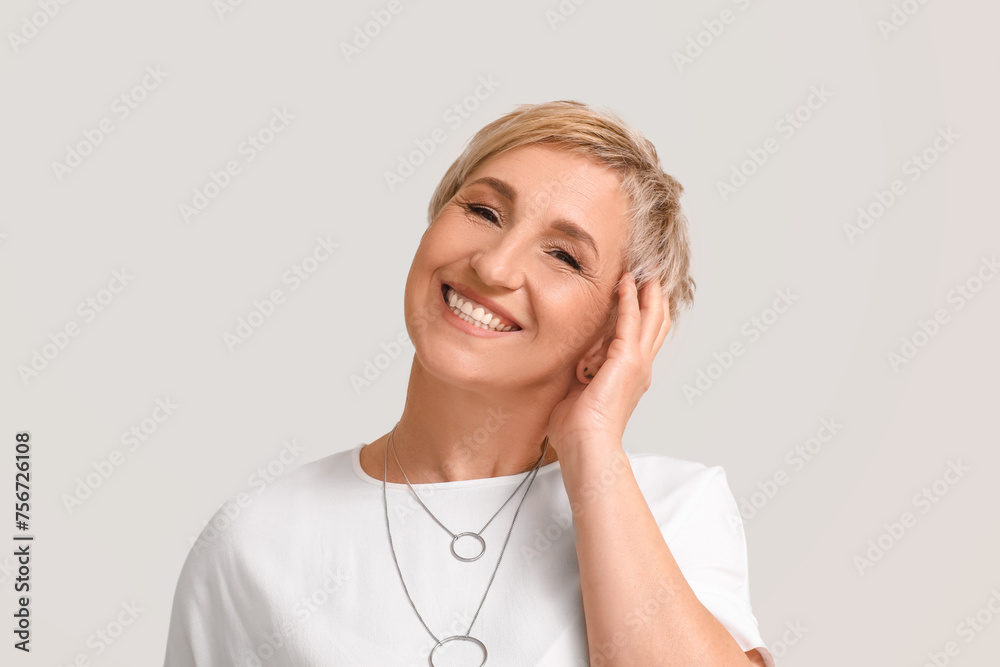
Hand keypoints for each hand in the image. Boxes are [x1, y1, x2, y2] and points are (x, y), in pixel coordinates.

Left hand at [546, 272, 670, 459]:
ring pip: (651, 316)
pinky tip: (625, 281)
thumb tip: (572, 361)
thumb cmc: (578, 430)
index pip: (642, 336)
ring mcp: (637, 363)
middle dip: (654, 295)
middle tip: (651, 271)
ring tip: (644, 268)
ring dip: (646, 290)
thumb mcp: (577, 391)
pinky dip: (628, 298)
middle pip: (656, 322)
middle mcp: (639, 367)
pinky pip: (629, 320)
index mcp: (630, 376)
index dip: (643, 312)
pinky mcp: (626, 359)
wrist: (587, 445)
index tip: (637, 290)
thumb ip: (580, 372)